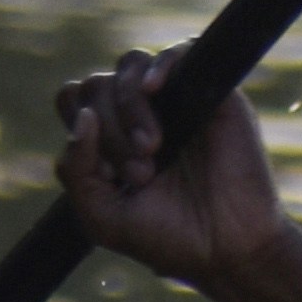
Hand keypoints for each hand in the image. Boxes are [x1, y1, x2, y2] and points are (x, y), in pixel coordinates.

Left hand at [51, 53, 299, 301]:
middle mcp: (139, 113)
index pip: (74, 100)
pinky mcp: (212, 93)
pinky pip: (177, 50)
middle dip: (110, 132)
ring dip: (129, 107)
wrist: (227, 250)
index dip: (79, 127)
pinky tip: (153, 90)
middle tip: (141, 174)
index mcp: (110, 138)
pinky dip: (158, 65)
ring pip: (129, 66)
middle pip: (97, 85)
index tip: (108, 173)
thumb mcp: (102, 216)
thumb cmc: (167, 237)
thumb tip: (82, 117)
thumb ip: (75, 170)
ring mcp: (175, 100)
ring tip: (152, 150)